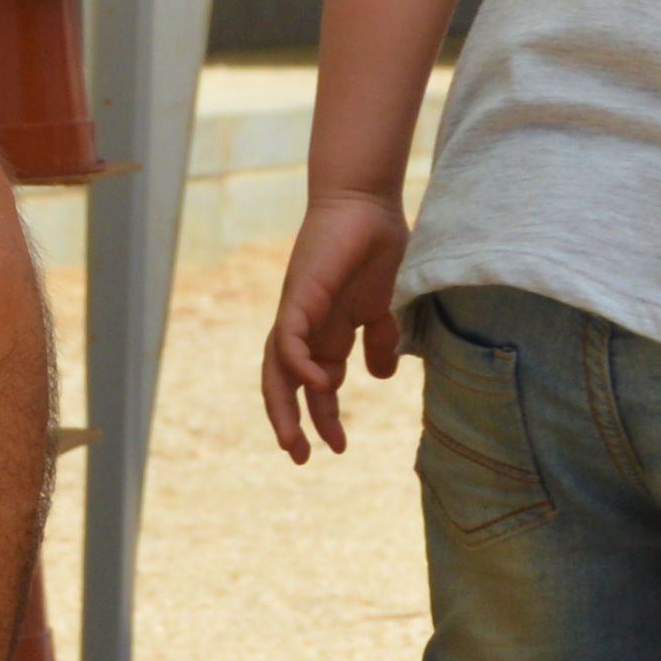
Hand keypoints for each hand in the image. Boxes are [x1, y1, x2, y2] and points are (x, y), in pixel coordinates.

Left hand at [260, 193, 412, 460]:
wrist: (365, 203)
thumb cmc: (375, 247)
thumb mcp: (384, 307)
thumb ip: (382, 340)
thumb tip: (381, 376)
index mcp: (326, 334)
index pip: (314, 386)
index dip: (322, 419)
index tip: (337, 449)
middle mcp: (306, 328)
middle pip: (285, 385)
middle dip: (290, 422)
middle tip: (300, 458)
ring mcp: (298, 313)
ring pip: (276, 369)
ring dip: (282, 406)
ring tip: (294, 440)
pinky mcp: (298, 297)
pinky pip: (289, 339)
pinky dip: (299, 365)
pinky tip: (321, 386)